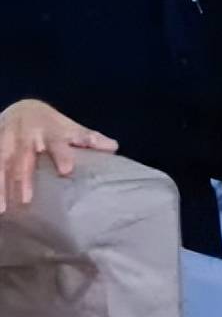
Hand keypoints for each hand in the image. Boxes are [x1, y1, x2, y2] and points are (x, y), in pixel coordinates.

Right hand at [0, 99, 117, 212]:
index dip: (62, 155)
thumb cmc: (51, 125)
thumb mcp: (70, 128)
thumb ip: (90, 139)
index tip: (66, 170)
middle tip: (27, 198)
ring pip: (2, 162)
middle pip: (25, 155)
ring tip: (4, 208)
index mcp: (51, 131)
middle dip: (25, 177)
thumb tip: (115, 147)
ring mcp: (8, 140)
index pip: (59, 143)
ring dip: (1, 184)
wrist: (22, 108)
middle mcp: (28, 135)